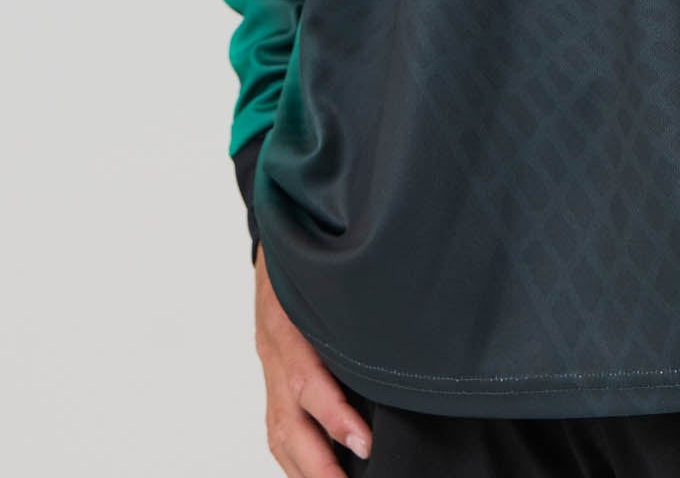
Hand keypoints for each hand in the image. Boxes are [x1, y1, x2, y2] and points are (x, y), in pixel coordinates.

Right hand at [254, 246, 372, 471]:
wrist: (280, 228)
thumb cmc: (316, 246)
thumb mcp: (334, 267)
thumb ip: (359, 300)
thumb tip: (408, 329)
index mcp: (289, 325)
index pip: (308, 379)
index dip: (334, 415)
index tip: (365, 443)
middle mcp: (274, 352)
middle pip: (289, 421)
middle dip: (319, 465)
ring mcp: (268, 367)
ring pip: (279, 431)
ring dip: (306, 470)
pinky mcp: (269, 376)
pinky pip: (276, 425)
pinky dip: (294, 458)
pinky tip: (315, 474)